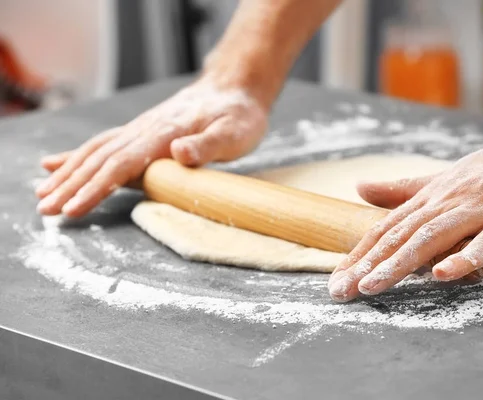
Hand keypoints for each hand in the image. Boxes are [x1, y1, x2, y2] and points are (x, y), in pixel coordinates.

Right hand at [35, 76, 267, 216]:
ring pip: (95, 152)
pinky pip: (103, 144)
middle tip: (46, 210)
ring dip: (67, 173)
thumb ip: (207, 144)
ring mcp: (139, 130)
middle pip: (100, 159)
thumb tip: (178, 153)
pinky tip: (56, 164)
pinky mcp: (141, 132)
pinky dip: (76, 156)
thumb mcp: (233, 132)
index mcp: (163, 133)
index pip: (122, 163)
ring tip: (41, 194)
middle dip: (71, 186)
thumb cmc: (238, 115)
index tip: (73, 207)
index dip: (96, 187)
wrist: (233, 88)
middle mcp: (144, 130)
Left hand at [328, 125, 482, 301]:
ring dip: (400, 263)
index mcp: (433, 195)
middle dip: (368, 264)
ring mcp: (481, 210)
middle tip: (341, 290)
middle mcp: (450, 201)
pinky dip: (464, 258)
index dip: (359, 253)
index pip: (387, 227)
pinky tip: (441, 275)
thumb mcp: (446, 178)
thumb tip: (360, 189)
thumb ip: (403, 189)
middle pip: (402, 235)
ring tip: (372, 285)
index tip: (336, 279)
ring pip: (433, 238)